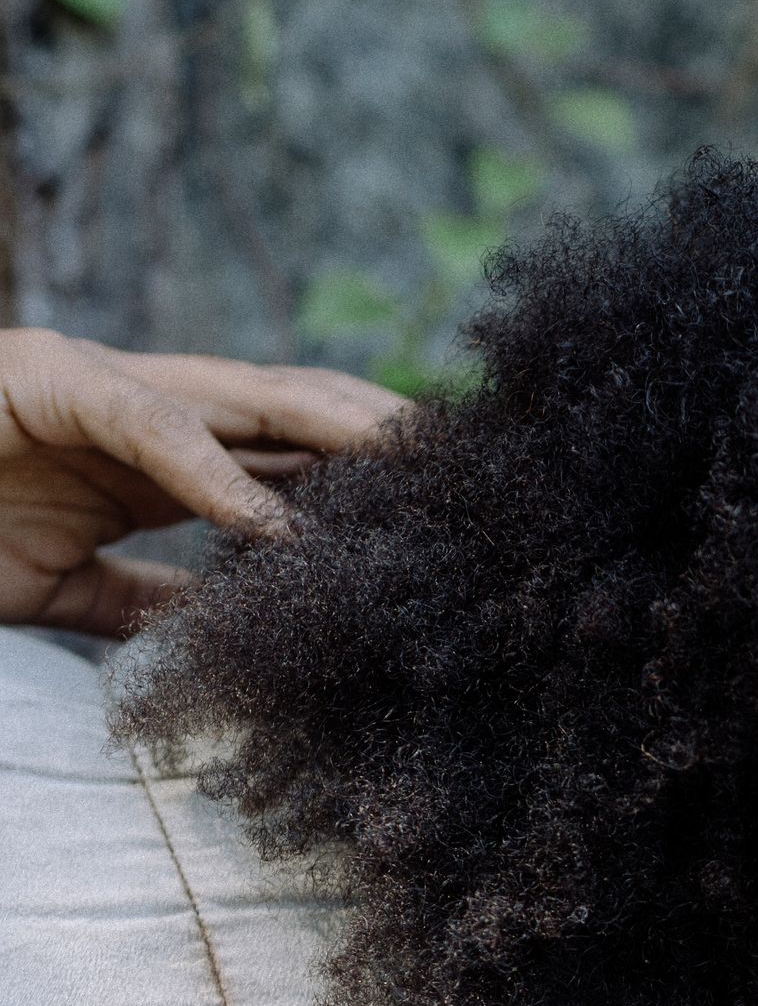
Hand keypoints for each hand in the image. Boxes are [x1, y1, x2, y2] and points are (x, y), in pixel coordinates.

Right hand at [0, 328, 404, 636]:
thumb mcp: (65, 583)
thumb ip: (138, 595)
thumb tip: (209, 625)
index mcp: (161, 452)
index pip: (285, 445)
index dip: (363, 466)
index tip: (436, 504)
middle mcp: (149, 407)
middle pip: (292, 407)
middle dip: (377, 433)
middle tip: (457, 471)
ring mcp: (103, 385)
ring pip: (246, 395)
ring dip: (332, 427)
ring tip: (405, 466)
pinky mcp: (51, 380)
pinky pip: (151, 425)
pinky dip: (215, 473)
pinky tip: (271, 522)